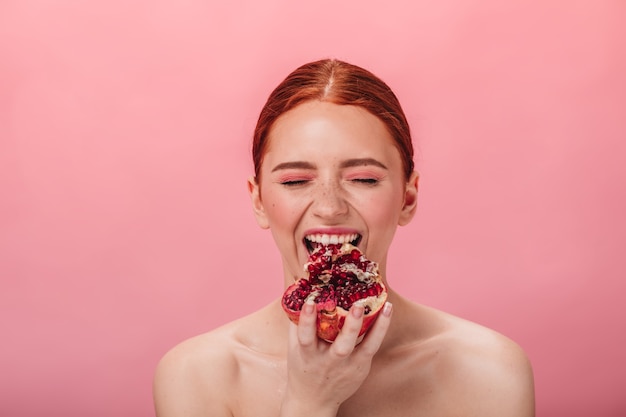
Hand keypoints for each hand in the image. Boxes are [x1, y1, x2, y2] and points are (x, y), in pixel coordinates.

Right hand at [280, 300, 392, 416]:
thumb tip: (298, 289)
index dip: (307, 319)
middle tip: (357, 306)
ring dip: (376, 327)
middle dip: (350, 327)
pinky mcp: (361, 367)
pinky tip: (386, 311)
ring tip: (385, 306)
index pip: (306, 336)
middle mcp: (328, 362)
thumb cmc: (303, 365)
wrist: (313, 400)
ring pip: (364, 348)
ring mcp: (347, 366)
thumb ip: (296, 320)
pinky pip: (373, 347)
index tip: (309, 302)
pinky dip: (381, 329)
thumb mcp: (294, 346)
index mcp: (308, 354)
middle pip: (341, 346)